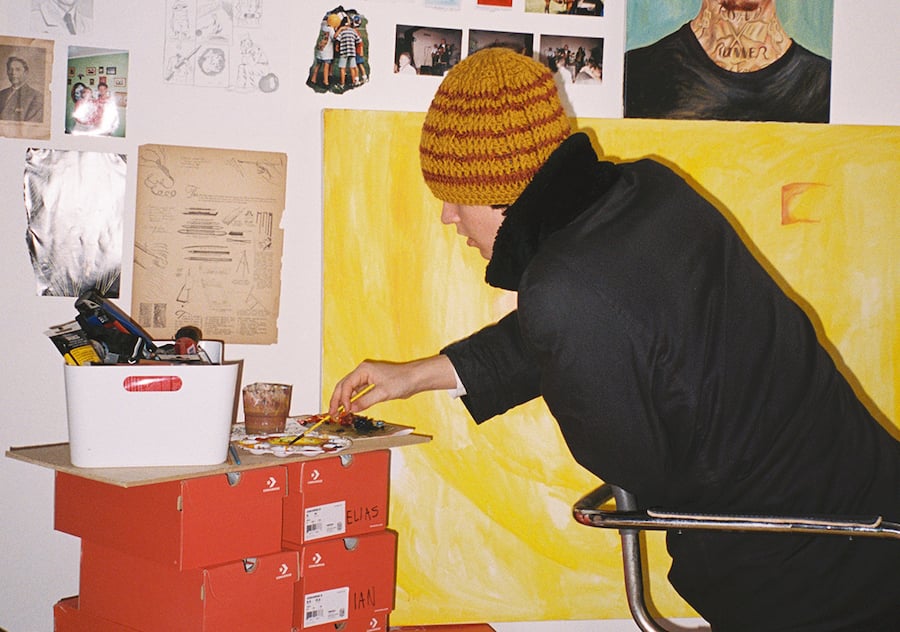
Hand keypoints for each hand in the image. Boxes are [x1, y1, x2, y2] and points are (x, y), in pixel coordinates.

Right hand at [328, 355, 457, 416]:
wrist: (416, 377)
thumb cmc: (403, 379)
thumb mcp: (383, 393)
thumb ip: (365, 401)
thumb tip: (351, 409)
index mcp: (364, 369)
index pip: (346, 385)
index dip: (343, 399)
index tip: (344, 410)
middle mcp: (363, 372)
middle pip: (343, 386)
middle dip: (337, 400)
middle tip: (332, 413)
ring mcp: (367, 377)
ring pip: (349, 389)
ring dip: (343, 400)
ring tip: (337, 412)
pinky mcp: (373, 383)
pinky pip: (357, 391)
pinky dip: (352, 399)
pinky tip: (350, 407)